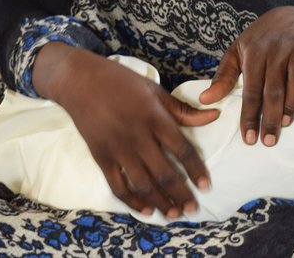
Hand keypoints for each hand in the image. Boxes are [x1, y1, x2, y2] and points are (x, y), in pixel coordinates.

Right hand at [40, 45, 217, 217]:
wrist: (79, 80)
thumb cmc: (120, 81)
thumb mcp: (154, 90)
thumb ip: (182, 110)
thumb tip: (214, 116)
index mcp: (154, 116)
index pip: (182, 149)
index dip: (196, 170)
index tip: (206, 186)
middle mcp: (137, 135)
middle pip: (164, 173)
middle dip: (181, 195)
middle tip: (193, 209)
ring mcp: (117, 148)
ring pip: (143, 185)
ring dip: (161, 202)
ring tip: (175, 213)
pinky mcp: (100, 157)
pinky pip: (118, 186)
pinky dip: (133, 202)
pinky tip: (147, 210)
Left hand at [198, 6, 293, 146]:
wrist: (290, 17)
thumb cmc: (260, 41)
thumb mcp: (237, 52)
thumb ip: (223, 77)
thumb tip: (205, 100)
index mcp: (255, 51)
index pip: (251, 89)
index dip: (249, 115)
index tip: (249, 139)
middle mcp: (277, 47)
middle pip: (274, 89)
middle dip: (270, 118)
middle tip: (268, 141)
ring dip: (292, 103)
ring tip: (285, 123)